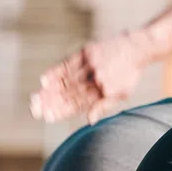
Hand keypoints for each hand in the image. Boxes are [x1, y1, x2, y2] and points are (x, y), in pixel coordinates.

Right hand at [28, 31, 153, 123]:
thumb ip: (103, 107)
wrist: (137, 47)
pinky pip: (68, 63)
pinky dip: (55, 71)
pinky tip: (44, 79)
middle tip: (34, 110)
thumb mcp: (122, 94)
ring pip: (66, 80)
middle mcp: (97, 79)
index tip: (47, 117)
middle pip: (69, 93)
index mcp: (105, 92)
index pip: (79, 104)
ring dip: (49, 91)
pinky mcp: (87, 51)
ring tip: (34, 99)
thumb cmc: (128, 74)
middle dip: (50, 103)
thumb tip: (90, 122)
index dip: (62, 111)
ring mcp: (91, 64)